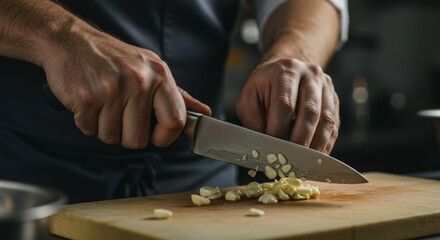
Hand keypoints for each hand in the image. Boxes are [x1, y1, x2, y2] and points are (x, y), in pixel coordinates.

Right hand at [41, 26, 210, 148]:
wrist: (72, 41)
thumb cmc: (115, 58)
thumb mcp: (152, 69)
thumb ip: (178, 95)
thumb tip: (204, 112)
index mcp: (159, 75)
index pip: (175, 121)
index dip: (165, 138)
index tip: (156, 137)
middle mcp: (139, 82)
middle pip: (138, 140)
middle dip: (127, 134)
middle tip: (120, 113)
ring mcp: (111, 90)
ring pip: (112, 137)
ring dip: (105, 127)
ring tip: (103, 103)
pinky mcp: (86, 98)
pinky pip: (89, 130)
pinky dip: (86, 122)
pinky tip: (89, 102)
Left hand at [236, 58, 338, 153]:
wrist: (285, 68)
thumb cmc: (264, 86)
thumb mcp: (249, 97)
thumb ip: (253, 119)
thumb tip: (264, 143)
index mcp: (286, 71)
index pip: (285, 104)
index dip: (279, 129)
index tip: (273, 148)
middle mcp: (310, 75)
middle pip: (310, 112)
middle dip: (300, 141)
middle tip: (292, 160)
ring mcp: (326, 87)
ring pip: (327, 120)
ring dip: (316, 145)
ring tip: (305, 163)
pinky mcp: (334, 100)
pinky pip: (335, 125)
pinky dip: (326, 144)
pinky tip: (316, 157)